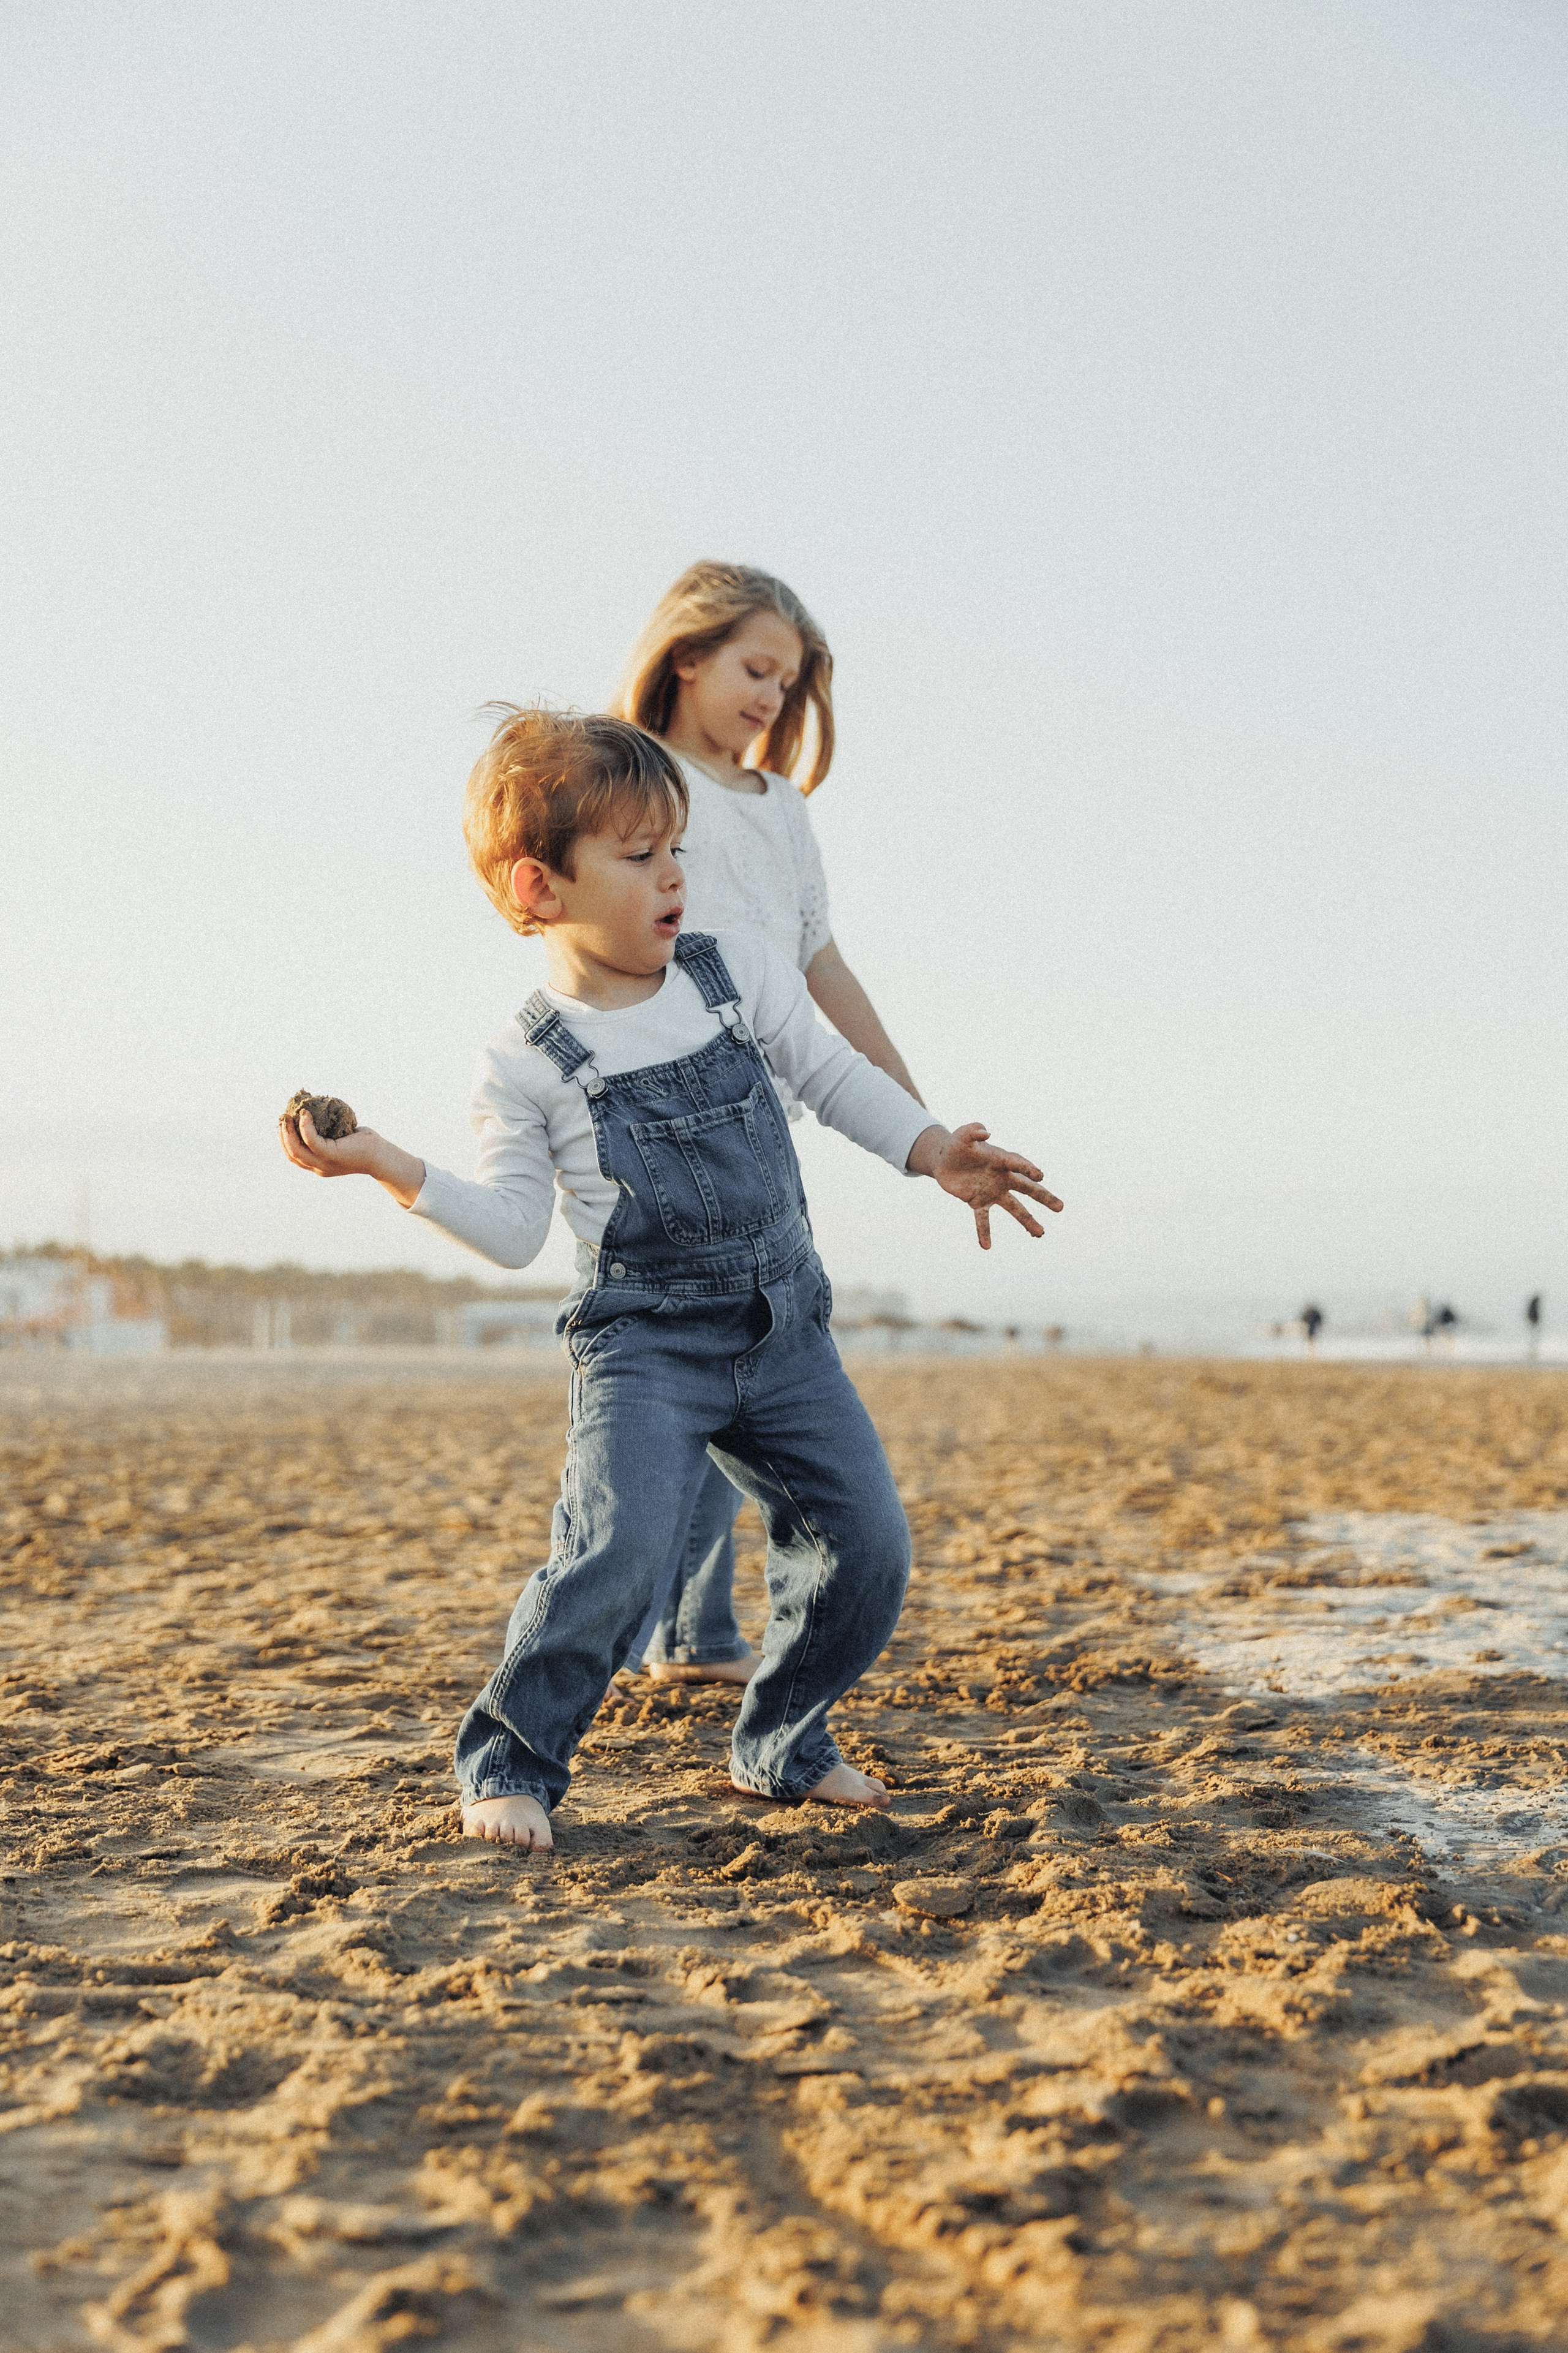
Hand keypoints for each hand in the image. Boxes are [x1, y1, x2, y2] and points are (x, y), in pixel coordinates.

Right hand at [278, 1108, 425, 1208]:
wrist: (382, 1157)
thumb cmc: (365, 1145)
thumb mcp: (341, 1139)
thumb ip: (329, 1133)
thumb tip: (319, 1112)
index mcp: (319, 1165)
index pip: (294, 1156)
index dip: (284, 1141)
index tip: (283, 1125)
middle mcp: (319, 1168)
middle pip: (291, 1154)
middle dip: (282, 1135)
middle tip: (283, 1117)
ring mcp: (324, 1163)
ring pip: (296, 1150)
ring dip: (288, 1132)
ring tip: (289, 1115)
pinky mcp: (331, 1155)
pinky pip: (312, 1140)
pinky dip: (305, 1126)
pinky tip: (306, 1114)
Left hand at [907, 1122, 1062, 1249]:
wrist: (944, 1161)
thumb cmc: (958, 1145)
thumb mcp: (962, 1135)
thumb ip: (973, 1130)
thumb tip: (986, 1132)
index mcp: (1002, 1159)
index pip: (1018, 1164)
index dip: (1028, 1169)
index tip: (1040, 1176)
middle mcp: (1002, 1177)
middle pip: (1027, 1188)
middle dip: (1043, 1197)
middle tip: (1060, 1207)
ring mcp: (992, 1191)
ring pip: (1014, 1207)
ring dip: (1027, 1220)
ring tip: (1040, 1234)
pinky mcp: (978, 1202)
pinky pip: (983, 1219)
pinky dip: (984, 1232)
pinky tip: (986, 1247)